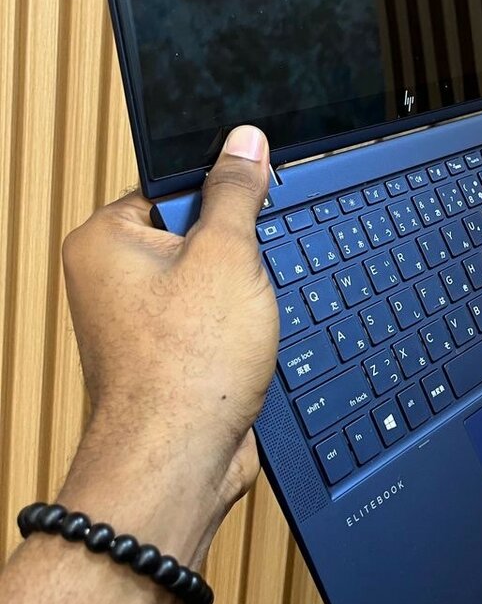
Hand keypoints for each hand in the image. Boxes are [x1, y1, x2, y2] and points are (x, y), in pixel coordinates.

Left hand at [60, 125, 277, 557]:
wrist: (180, 460)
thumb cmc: (185, 368)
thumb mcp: (227, 255)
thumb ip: (237, 192)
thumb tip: (244, 142)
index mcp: (106, 239)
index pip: (174, 186)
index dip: (223, 197)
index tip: (253, 208)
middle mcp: (111, 278)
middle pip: (196, 232)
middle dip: (237, 252)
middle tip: (246, 275)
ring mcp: (136, 320)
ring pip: (210, 279)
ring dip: (242, 293)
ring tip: (241, 317)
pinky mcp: (165, 353)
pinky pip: (210, 318)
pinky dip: (237, 325)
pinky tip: (245, 343)